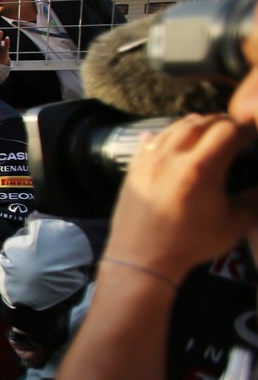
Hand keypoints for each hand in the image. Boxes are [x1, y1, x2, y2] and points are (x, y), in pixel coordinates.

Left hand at [104, 114, 257, 279]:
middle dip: (222, 122)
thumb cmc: (190, 243)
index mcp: (200, 168)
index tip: (253, 133)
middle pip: (201, 123)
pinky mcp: (134, 169)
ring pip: (174, 127)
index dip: (245, 128)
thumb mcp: (234, 223)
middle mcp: (172, 157)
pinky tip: (172, 137)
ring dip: (195, 124)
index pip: (228, 130)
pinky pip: (150, 141)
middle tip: (234, 131)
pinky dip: (165, 134)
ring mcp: (149, 161)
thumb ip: (255, 200)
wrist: (142, 257)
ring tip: (208, 130)